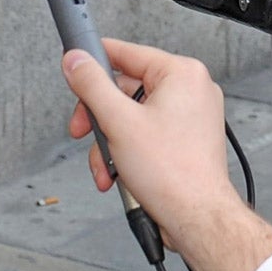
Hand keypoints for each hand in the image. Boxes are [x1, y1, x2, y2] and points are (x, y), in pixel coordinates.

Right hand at [63, 39, 271, 270]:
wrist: (197, 217)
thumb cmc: (173, 173)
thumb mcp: (118, 122)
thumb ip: (92, 86)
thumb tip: (77, 61)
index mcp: (181, 73)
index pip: (127, 53)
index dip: (96, 61)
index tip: (75, 65)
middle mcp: (190, 89)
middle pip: (125, 90)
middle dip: (100, 119)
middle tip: (82, 130)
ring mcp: (190, 116)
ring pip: (132, 117)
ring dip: (110, 143)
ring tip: (105, 166)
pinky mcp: (185, 140)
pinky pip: (146, 134)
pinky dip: (127, 152)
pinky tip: (118, 174)